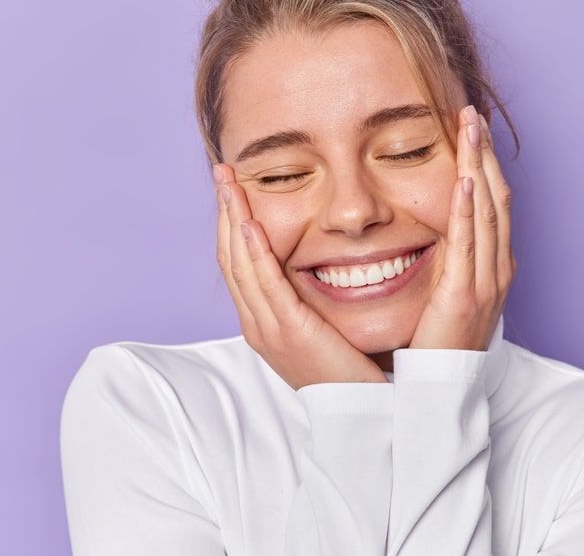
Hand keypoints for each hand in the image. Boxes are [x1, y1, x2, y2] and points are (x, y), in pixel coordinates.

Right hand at [213, 163, 388, 389]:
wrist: (361, 412)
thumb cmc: (352, 368)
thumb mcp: (322, 324)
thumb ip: (312, 295)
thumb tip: (316, 262)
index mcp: (263, 319)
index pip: (238, 260)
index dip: (233, 221)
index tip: (234, 186)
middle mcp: (256, 322)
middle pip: (230, 256)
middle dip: (225, 211)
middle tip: (223, 172)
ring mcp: (266, 328)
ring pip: (239, 264)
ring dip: (233, 219)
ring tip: (229, 183)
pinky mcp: (286, 332)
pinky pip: (264, 284)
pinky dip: (254, 252)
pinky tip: (250, 224)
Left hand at [410, 105, 515, 351]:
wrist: (443, 391)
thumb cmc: (438, 345)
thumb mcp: (445, 295)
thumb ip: (444, 264)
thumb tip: (430, 236)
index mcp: (491, 266)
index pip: (492, 204)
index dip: (484, 164)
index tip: (470, 131)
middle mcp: (496, 268)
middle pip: (496, 197)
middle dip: (486, 153)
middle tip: (472, 114)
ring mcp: (486, 281)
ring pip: (488, 211)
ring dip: (480, 166)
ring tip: (471, 127)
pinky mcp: (466, 295)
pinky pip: (470, 243)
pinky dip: (470, 209)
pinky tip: (467, 178)